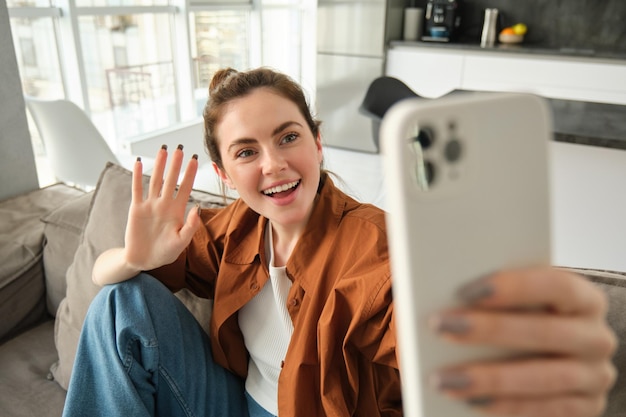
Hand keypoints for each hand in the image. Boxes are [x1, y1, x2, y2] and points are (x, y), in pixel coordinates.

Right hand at [124, 145, 200, 270]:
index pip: (185, 187)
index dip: (190, 173)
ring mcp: (150, 205)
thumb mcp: (181, 242)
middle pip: (171, 180)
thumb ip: (190, 226)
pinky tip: (140, 163)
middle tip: (180, 147)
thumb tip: (197, 208)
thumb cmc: (165, 252)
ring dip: (159, 165)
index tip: (195, 159)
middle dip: (176, 164)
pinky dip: (138, 176)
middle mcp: (164, 204)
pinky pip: (137, 189)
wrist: (143, 260)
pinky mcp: (136, 208)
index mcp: (177, 211)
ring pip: (155, 180)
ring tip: (163, 149)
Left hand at [430, 267, 617, 416]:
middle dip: (488, 330)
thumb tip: (444, 293)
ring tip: (445, 379)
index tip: (465, 290)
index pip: (556, 285)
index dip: (513, 286)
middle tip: (440, 327)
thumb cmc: (531, 317)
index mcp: (584, 299)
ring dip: (489, 379)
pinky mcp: (585, 407)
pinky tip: (470, 400)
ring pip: (543, 378)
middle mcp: (595, 336)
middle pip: (544, 332)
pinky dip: (505, 406)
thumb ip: (498, 297)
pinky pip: (545, 410)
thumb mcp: (523, 302)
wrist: (562, 354)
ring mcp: (593, 375)